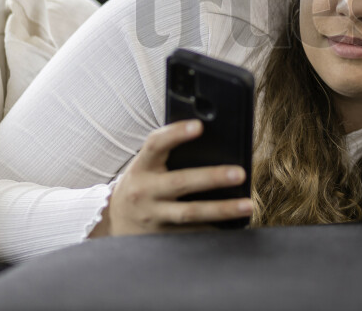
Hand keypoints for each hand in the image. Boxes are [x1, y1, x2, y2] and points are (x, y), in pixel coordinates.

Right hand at [88, 119, 252, 236]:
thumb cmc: (141, 184)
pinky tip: (235, 226)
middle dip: (211, 177)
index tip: (199, 126)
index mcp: (142, 167)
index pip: (155, 145)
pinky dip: (214, 229)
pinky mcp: (162, 236)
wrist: (114, 221)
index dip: (175, 133)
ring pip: (190, 213)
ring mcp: (153, 216)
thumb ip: (169, 153)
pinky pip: (192, 233)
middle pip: (180, 182)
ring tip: (247, 205)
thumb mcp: (147, 166)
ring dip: (221, 209)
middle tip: (239, 173)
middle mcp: (145, 191)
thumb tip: (211, 139)